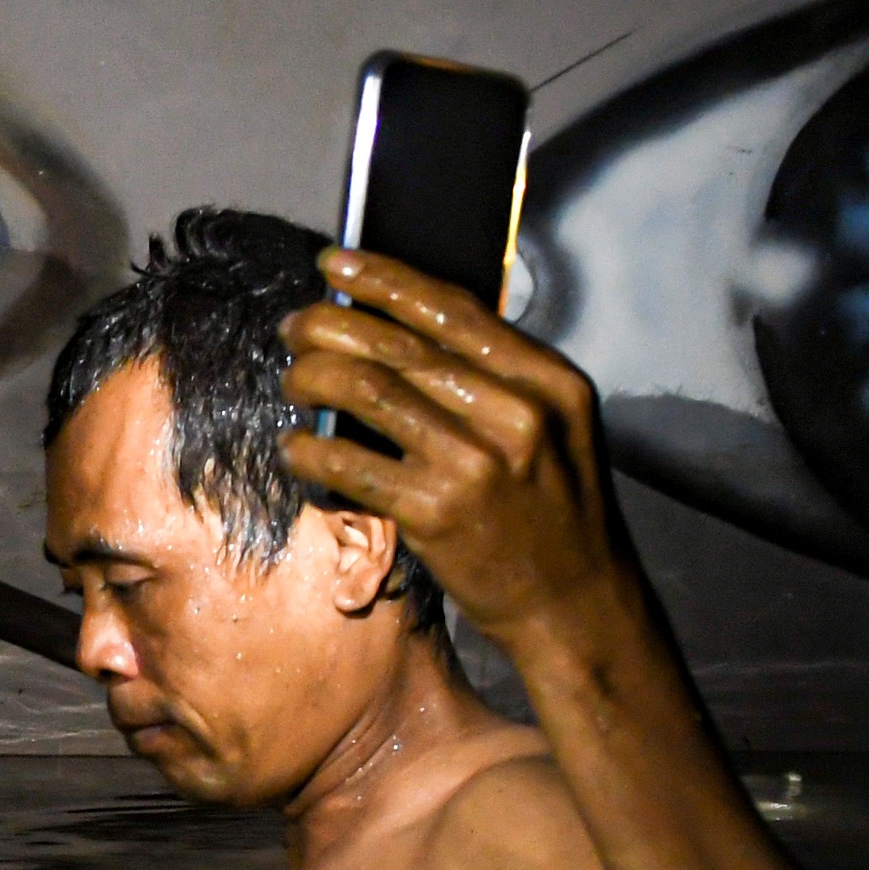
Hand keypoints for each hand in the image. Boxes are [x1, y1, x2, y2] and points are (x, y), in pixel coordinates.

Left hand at [279, 248, 629, 655]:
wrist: (575, 605)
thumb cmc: (554, 511)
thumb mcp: (554, 425)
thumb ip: (496, 377)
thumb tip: (400, 328)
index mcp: (548, 380)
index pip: (452, 310)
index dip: (384, 279)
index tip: (336, 264)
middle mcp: (516, 413)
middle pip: (400, 345)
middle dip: (331, 325)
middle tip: (294, 325)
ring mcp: (476, 464)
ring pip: (367, 391)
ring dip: (313, 377)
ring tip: (293, 379)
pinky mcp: (437, 513)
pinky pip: (351, 464)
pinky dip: (310, 450)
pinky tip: (296, 447)